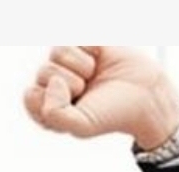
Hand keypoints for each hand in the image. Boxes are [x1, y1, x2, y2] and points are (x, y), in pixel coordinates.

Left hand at [23, 46, 178, 148]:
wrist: (147, 95)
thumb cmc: (114, 114)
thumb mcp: (82, 126)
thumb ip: (54, 114)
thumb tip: (52, 81)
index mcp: (51, 109)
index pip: (31, 96)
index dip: (51, 97)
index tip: (74, 102)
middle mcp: (58, 87)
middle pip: (42, 72)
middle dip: (70, 81)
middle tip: (88, 90)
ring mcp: (70, 65)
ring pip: (56, 52)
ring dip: (79, 63)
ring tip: (94, 74)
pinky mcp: (85, 46)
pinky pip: (74, 37)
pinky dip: (90, 47)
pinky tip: (100, 58)